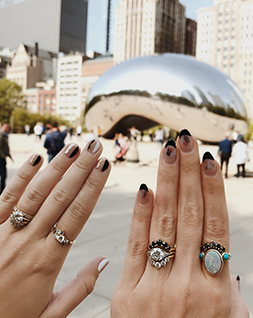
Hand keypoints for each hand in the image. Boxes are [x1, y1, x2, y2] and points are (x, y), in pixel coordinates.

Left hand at [0, 140, 110, 317]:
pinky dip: (22, 176)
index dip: (92, 188)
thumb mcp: (52, 313)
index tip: (104, 166)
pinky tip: (36, 158)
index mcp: (48, 260)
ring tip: (74, 147)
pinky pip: (7, 198)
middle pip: (60, 197)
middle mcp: (29, 241)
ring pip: (36, 193)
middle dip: (80, 169)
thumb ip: (81, 287)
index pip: (77, 215)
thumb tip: (104, 260)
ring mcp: (7, 233)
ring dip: (56, 167)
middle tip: (94, 146)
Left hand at [111, 130, 248, 317]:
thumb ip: (226, 288)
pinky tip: (146, 189)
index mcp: (216, 290)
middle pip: (189, 215)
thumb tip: (224, 257)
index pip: (214, 225)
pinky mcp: (127, 293)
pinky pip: (135, 246)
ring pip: (163, 223)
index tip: (206, 159)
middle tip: (184, 140)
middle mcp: (187, 283)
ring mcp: (155, 287)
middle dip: (187, 173)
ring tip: (167, 153)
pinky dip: (141, 216)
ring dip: (166, 183)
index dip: (211, 189)